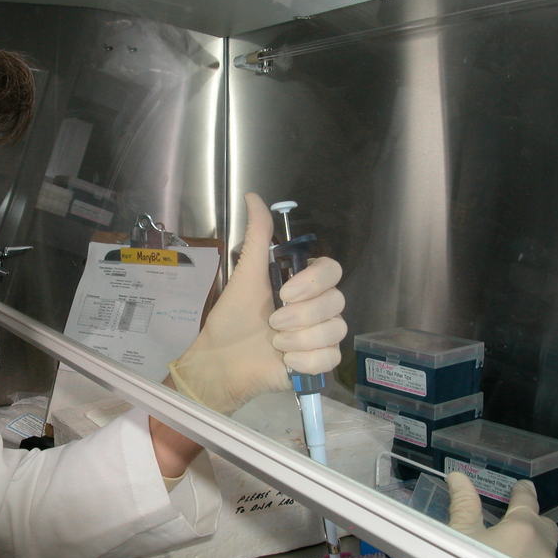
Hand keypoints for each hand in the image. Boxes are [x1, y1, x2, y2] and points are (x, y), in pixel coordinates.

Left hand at [166, 193, 345, 413]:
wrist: (221, 361)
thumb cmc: (231, 318)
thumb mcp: (245, 275)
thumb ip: (257, 236)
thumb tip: (252, 195)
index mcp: (303, 283)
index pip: (333, 270)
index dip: (314, 282)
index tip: (284, 293)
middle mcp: (317, 306)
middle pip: (337, 301)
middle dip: (301, 315)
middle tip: (272, 322)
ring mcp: (320, 335)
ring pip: (336, 330)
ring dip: (300, 339)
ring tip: (275, 342)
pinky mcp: (319, 362)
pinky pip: (330, 358)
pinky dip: (306, 360)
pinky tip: (286, 360)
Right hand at [395, 473, 557, 557]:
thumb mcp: (457, 537)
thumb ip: (462, 503)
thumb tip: (458, 477)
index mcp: (524, 531)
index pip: (528, 502)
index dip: (523, 492)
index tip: (522, 486)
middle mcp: (545, 553)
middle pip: (545, 529)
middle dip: (532, 521)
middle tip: (512, 519)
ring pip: (546, 555)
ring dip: (532, 548)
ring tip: (508, 550)